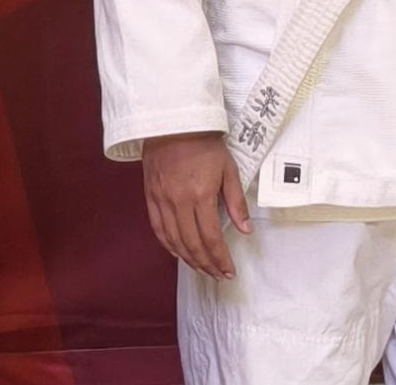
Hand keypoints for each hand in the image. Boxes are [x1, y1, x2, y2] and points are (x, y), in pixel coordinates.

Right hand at [140, 132, 251, 279]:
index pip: (211, 238)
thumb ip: (236, 201)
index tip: (228, 270)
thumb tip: (245, 229)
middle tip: (217, 274)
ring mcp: (162, 198)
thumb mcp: (228, 169)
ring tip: (201, 267)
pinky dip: (167, 244)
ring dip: (188, 259)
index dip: (220, 259)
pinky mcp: (150, 194)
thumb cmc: (202, 142)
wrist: (173, 121)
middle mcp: (178, 201)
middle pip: (192, 244)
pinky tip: (177, 251)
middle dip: (206, 264)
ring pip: (173, 240)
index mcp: (200, 195)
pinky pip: (157, 227)